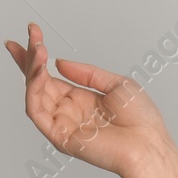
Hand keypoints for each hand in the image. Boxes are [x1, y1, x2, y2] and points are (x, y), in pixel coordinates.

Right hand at [4, 22, 171, 177]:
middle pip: (38, 82)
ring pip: (35, 93)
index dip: (38, 56)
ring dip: (33, 69)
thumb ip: (87, 73)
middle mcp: (68, 111)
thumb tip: (59, 63)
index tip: (31, 34)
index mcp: (81, 99)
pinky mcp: (58, 136)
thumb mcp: (116, 84)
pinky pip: (37, 111)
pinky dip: (34, 89)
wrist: (148, 144)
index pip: (51, 76)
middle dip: (30, 57)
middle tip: (30, 34)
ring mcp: (62, 123)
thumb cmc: (140, 119)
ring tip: (38, 49)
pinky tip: (40, 71)